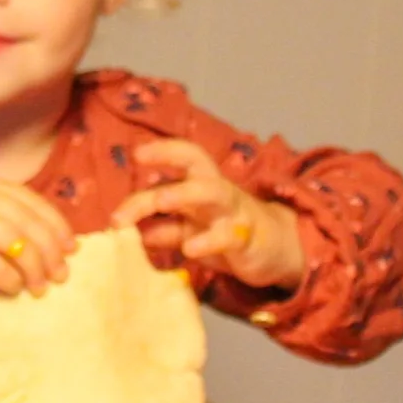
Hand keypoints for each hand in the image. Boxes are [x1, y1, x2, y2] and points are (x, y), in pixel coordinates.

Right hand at [0, 175, 77, 307]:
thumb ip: (13, 220)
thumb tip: (66, 243)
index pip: (31, 200)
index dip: (57, 225)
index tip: (72, 248)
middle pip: (27, 223)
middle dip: (51, 252)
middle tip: (61, 274)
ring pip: (16, 245)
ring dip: (35, 270)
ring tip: (41, 287)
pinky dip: (12, 281)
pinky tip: (15, 289)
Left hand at [114, 138, 306, 291]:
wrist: (276, 252)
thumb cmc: (224, 233)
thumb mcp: (190, 230)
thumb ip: (162, 229)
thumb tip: (126, 231)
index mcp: (200, 184)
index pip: (183, 156)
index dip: (162, 150)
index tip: (136, 153)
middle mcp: (215, 191)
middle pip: (196, 161)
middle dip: (168, 155)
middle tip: (138, 161)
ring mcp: (231, 212)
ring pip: (212, 192)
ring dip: (184, 192)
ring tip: (160, 199)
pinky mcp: (244, 238)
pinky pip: (226, 236)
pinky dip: (206, 242)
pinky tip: (189, 249)